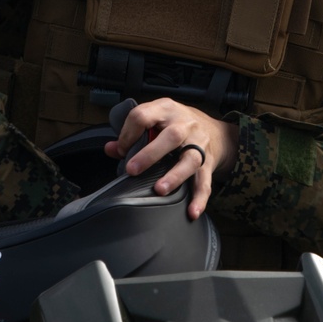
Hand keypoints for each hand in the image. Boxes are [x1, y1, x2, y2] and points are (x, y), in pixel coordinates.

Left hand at [104, 98, 238, 218]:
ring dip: (175, 176)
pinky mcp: (208, 162)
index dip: (128, 133)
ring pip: (190, 159)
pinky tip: (192, 211)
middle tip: (132, 170)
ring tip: (160, 190)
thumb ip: (132, 133)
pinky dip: (199, 198)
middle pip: (171, 136)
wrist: (211, 129)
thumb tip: (111, 149)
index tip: (121, 150)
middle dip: (150, 154)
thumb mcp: (155, 118)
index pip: (143, 116)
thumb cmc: (176, 123)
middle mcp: (185, 124)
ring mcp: (199, 144)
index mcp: (166, 110)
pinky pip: (204, 182)